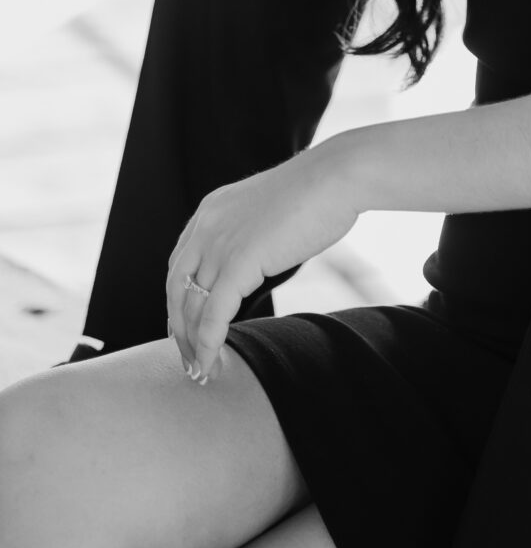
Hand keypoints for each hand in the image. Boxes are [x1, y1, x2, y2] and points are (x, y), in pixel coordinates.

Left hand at [167, 140, 361, 381]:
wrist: (338, 175)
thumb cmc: (319, 191)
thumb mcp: (268, 210)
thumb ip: (250, 233)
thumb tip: (256, 259)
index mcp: (210, 210)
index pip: (179, 265)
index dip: (179, 302)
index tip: (186, 329)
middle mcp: (205, 226)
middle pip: (176, 289)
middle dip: (179, 330)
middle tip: (188, 360)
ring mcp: (219, 243)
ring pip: (191, 307)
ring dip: (193, 345)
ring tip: (201, 372)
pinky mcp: (239, 262)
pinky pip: (213, 315)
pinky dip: (208, 344)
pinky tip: (211, 364)